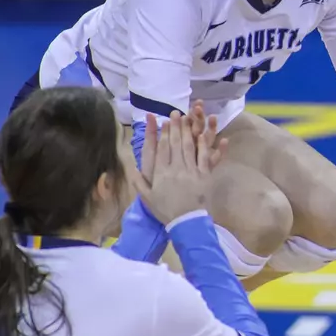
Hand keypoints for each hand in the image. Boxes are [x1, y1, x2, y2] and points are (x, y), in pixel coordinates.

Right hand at [133, 106, 221, 225]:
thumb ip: (138, 182)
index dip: (163, 134)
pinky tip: (203, 134)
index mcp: (161, 173)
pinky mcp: (204, 175)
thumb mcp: (147, 198)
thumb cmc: (165, 210)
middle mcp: (176, 169)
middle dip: (176, 127)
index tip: (164, 122)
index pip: (162, 149)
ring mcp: (191, 171)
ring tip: (188, 118)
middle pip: (175, 144)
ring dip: (188, 131)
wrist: (186, 222)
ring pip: (189, 147)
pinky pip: (204, 157)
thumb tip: (131, 169)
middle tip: (176, 113)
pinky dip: (204, 145)